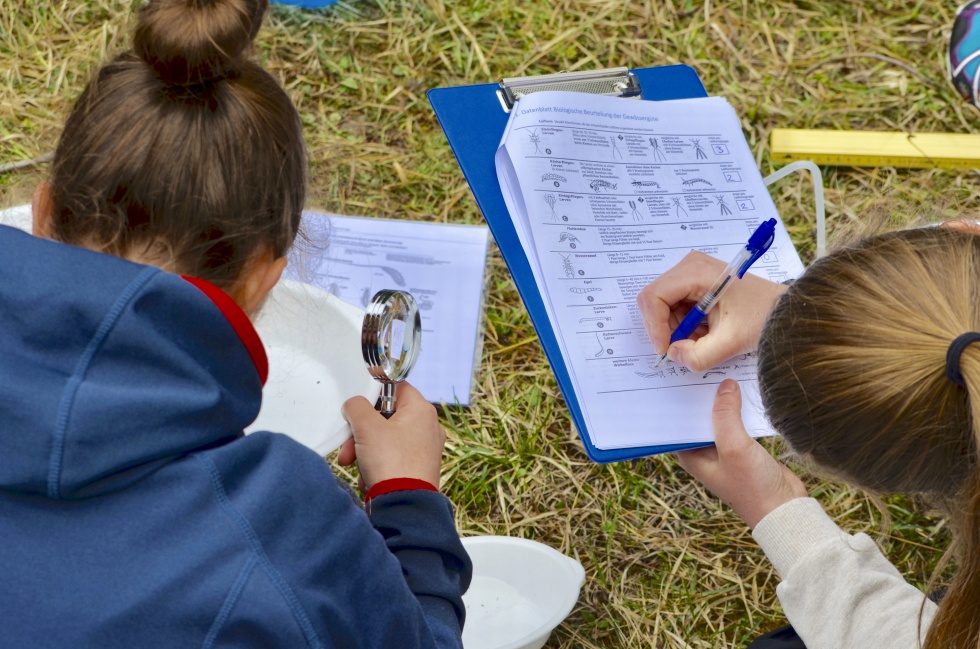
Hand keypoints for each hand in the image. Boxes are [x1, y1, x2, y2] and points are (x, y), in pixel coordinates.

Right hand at [338, 382, 445, 492]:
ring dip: (365, 449)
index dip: (374, 391)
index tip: (358, 400)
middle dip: (361, 431)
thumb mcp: (367, 427)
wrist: (405, 506)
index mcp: (421, 410)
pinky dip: (376, 464)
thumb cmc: (393, 465)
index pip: (396, 387)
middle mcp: (427, 427)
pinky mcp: (417, 468)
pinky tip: (369, 476)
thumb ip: (357, 407)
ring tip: (355, 463)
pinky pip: (391, 457)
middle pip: (386, 416)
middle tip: (349, 442)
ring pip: (386, 438)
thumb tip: (354, 405)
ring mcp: (424, 449)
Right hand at [637, 251, 786, 371]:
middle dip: (664, 328)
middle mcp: (690, 266)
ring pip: (662, 305)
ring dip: (675, 328)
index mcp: (696, 272)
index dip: (654, 326)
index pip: (654, 296)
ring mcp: (691, 272)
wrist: (782, 308)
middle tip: (685, 346)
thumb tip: (672, 354)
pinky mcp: (694, 281)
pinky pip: (674, 305)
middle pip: (655, 300)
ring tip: (702, 338)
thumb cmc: (762, 317)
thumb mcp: (730, 343)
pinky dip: (683, 323)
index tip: (665, 349)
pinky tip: (704, 330)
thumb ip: (697, 356)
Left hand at [676, 380, 806, 528]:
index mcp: (691, 456)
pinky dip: (741, 409)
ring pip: (720, 418)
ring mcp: (725, 450)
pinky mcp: (744, 448)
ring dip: (724, 401)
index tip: (677, 377)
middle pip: (698, 417)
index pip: (677, 423)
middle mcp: (704, 452)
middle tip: (703, 367)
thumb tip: (725, 384)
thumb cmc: (753, 486)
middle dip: (702, 397)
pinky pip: (738, 422)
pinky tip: (745, 389)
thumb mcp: (734, 447)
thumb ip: (726, 415)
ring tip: (723, 371)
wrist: (785, 509)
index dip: (677, 402)